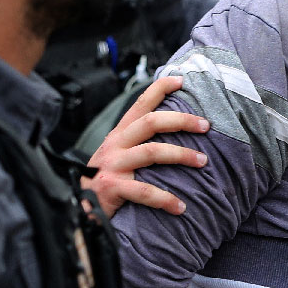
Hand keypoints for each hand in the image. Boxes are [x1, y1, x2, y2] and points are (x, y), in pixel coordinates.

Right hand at [81, 75, 209, 217]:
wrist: (81, 207)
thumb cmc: (108, 178)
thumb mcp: (119, 154)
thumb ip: (139, 142)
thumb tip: (175, 132)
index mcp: (120, 134)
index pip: (140, 104)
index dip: (159, 89)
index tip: (181, 80)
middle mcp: (116, 145)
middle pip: (151, 123)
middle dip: (181, 120)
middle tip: (206, 125)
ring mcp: (113, 165)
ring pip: (152, 152)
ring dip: (181, 154)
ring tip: (203, 161)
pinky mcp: (112, 187)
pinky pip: (145, 191)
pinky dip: (165, 199)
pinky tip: (180, 206)